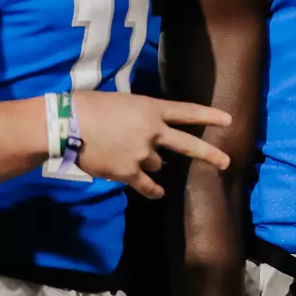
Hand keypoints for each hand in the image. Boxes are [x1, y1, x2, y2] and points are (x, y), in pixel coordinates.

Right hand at [72, 91, 232, 198]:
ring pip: (156, 164)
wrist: (67, 126)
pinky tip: (160, 194)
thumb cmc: (88, 107)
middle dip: (209, 154)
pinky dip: (153, 190)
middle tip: (226, 162)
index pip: (187, 112)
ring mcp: (142, 154)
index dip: (209, 115)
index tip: (229, 120)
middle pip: (188, 145)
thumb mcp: (121, 101)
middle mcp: (153, 132)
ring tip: (128, 154)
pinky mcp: (128, 172)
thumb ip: (138, 113)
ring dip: (148, 162)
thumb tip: (142, 125)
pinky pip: (147, 185)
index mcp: (151, 109)